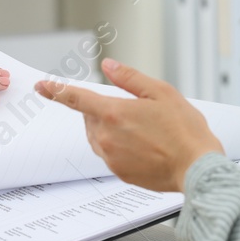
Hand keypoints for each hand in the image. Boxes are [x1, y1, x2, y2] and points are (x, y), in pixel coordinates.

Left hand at [35, 58, 221, 192]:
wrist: (197, 168)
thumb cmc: (185, 131)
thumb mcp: (161, 92)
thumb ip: (130, 78)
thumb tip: (108, 66)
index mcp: (114, 113)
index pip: (75, 98)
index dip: (56, 90)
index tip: (42, 86)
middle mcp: (106, 137)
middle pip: (90, 118)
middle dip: (105, 111)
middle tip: (137, 113)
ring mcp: (111, 158)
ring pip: (98, 137)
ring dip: (111, 129)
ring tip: (144, 131)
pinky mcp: (118, 173)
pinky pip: (110, 154)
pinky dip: (121, 147)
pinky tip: (146, 146)